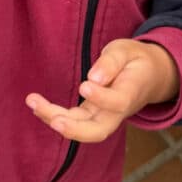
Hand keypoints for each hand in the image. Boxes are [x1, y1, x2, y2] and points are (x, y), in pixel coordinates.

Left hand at [25, 38, 178, 142]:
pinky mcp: (91, 114)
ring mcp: (103, 115)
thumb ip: (111, 62)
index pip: (118, 103)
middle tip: (54, 120)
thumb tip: (94, 77)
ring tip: (33, 102)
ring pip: (81, 128)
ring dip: (55, 119)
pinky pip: (73, 120)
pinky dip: (54, 115)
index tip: (84, 85)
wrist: (148, 75)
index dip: (102, 97)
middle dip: (74, 129)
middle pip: (98, 131)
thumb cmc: (134, 59)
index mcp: (131, 92)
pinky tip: (36, 104)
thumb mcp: (126, 50)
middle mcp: (116, 111)